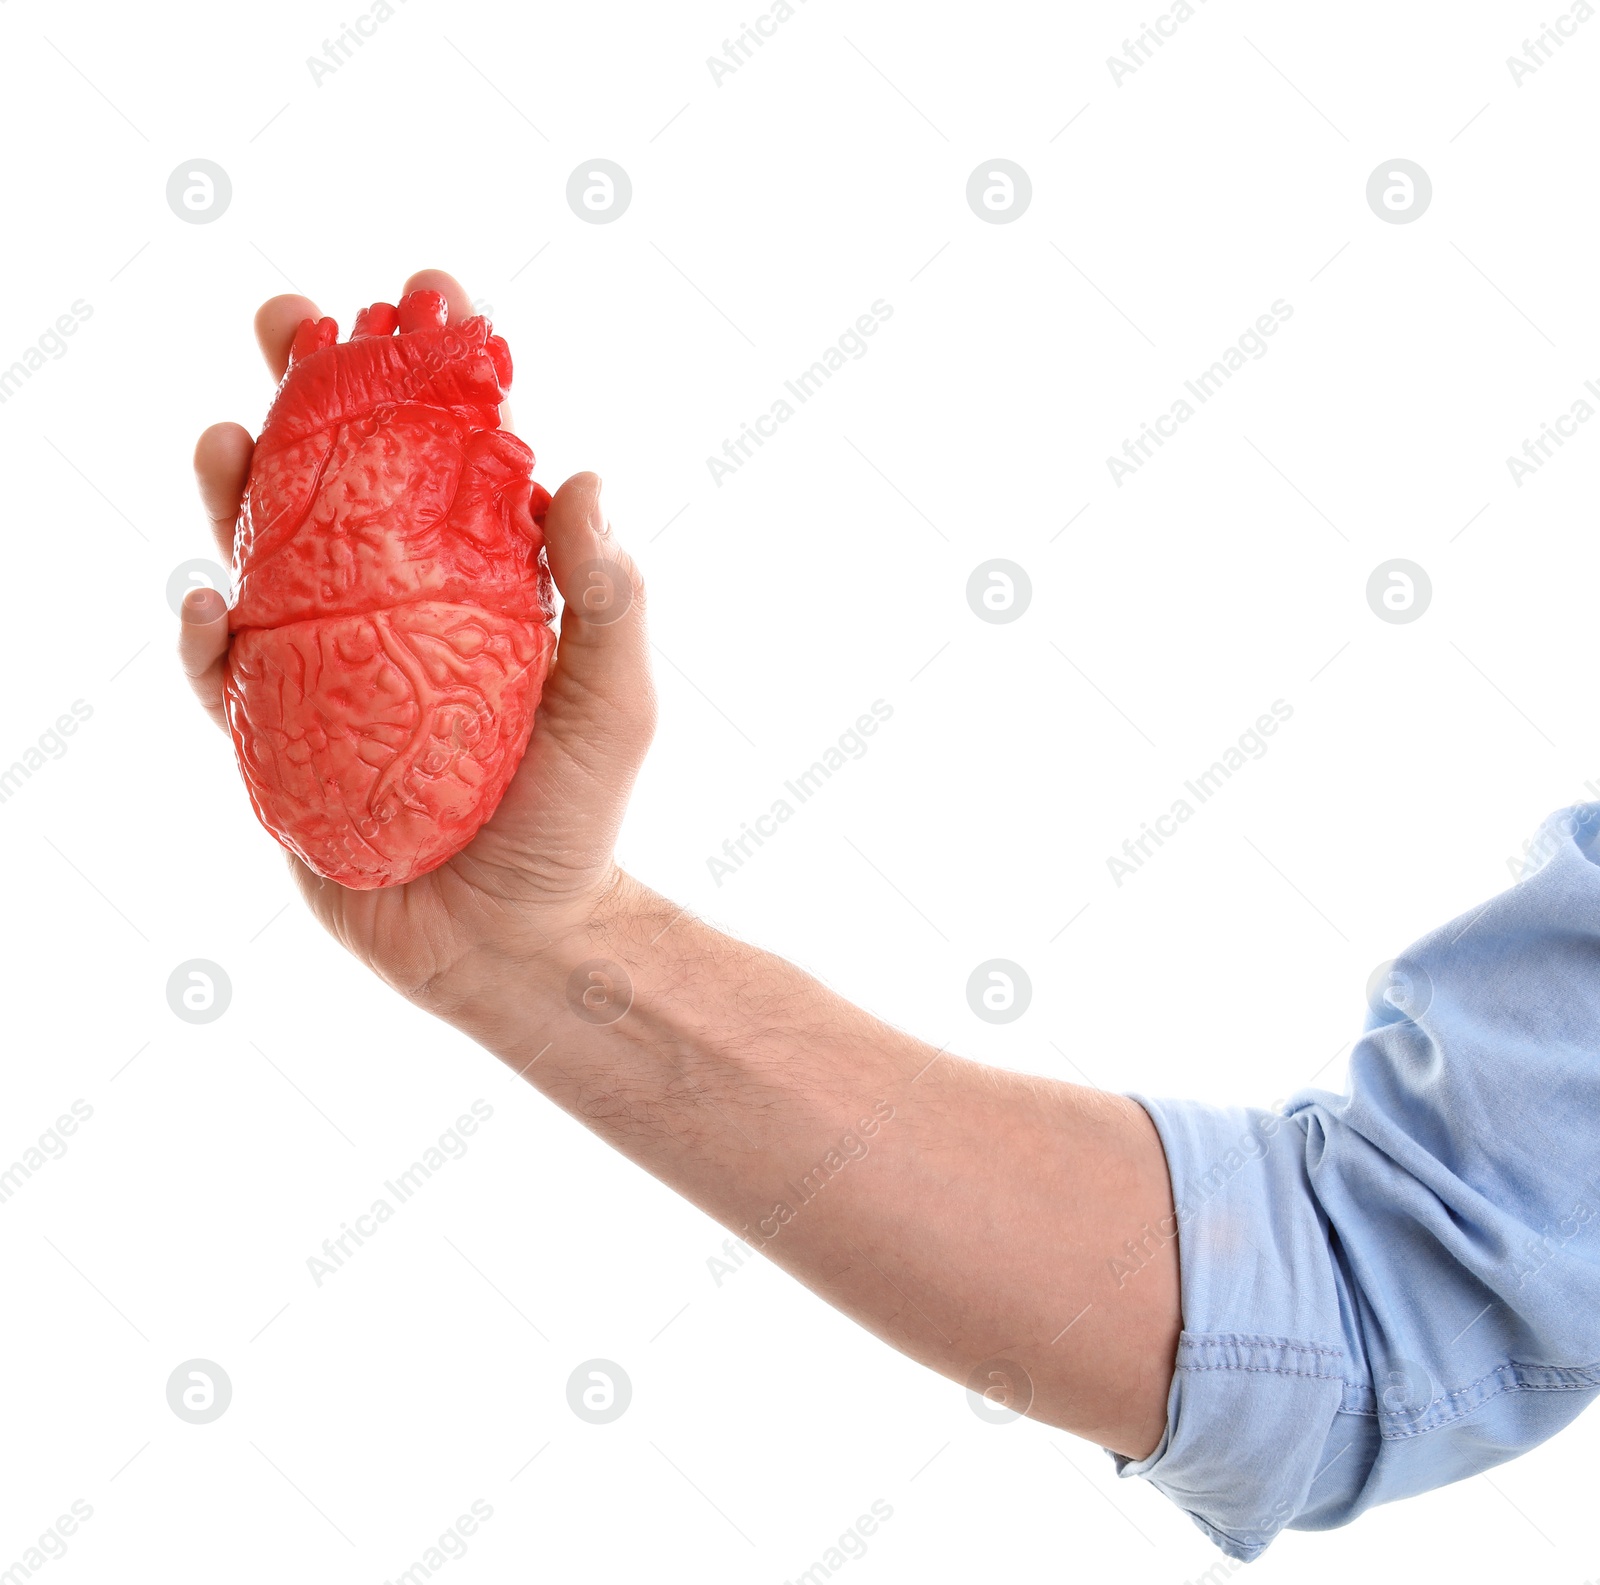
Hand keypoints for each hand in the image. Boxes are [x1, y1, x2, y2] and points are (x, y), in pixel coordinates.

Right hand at [179, 268, 655, 1004]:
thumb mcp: (616, 704)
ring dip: (237, 491)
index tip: (428, 292)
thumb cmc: (574, 818)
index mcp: (473, 583)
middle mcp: (392, 608)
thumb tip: (585, 476)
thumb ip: (610, 598)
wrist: (518, 940)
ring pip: (263, 557)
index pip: (447, 457)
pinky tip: (210, 607)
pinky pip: (228, 681)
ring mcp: (326, 669)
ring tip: (228, 437)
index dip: (430, 371)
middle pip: (336, 480)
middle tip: (289, 323)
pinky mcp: (278, 742)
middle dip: (308, 392)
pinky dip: (210, 640)